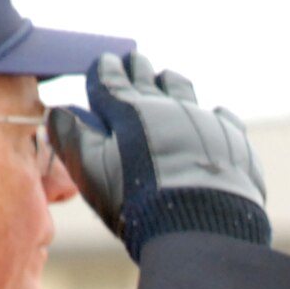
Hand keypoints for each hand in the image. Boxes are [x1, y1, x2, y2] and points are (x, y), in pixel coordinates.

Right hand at [48, 53, 269, 260]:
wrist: (201, 227)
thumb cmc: (137, 202)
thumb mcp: (92, 172)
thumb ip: (72, 137)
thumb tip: (58, 111)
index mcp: (129, 109)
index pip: (111, 78)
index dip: (105, 69)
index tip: (105, 61)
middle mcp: (167, 106)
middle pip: (148, 76)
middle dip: (137, 68)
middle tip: (133, 61)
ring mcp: (202, 119)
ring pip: (183, 89)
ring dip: (172, 84)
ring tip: (167, 81)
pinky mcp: (232, 138)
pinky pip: (221, 117)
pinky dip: (212, 116)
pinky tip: (213, 117)